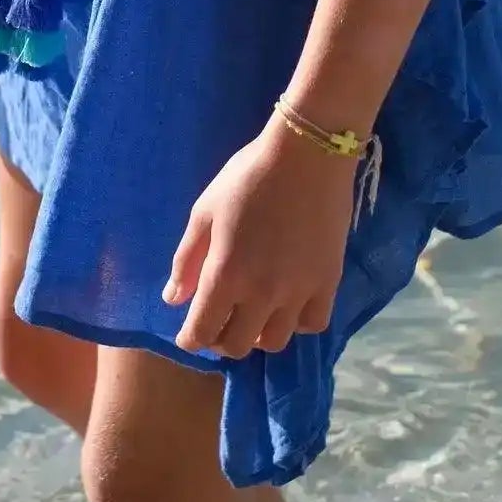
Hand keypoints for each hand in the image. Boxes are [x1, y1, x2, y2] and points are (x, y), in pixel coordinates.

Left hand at [163, 119, 354, 358]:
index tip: (188, 333)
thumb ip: (186, 259)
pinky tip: (288, 304)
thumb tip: (173, 298)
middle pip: (236, 345)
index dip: (190, 339)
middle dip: (219, 338)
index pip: (202, 332)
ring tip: (252, 314)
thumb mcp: (205, 212)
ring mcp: (299, 291)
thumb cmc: (248, 177)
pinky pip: (312, 323)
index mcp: (226, 275)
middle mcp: (262, 294)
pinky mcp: (329, 282)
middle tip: (218, 319)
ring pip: (274, 341)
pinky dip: (297, 322)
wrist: (308, 156)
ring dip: (256, 334)